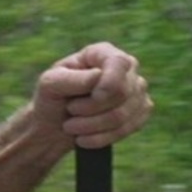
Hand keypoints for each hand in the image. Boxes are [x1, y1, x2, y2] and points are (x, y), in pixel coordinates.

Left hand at [33, 42, 151, 148]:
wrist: (55, 125)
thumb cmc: (52, 98)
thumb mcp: (50, 84)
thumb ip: (71, 79)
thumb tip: (98, 76)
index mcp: (102, 53)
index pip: (119, 63)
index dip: (109, 83)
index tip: (94, 96)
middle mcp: (125, 67)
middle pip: (122, 92)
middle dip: (90, 109)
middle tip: (70, 111)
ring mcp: (137, 89)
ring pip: (123, 115)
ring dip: (92, 126)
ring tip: (71, 126)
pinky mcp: (141, 111)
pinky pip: (129, 128)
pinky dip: (102, 137)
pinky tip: (84, 138)